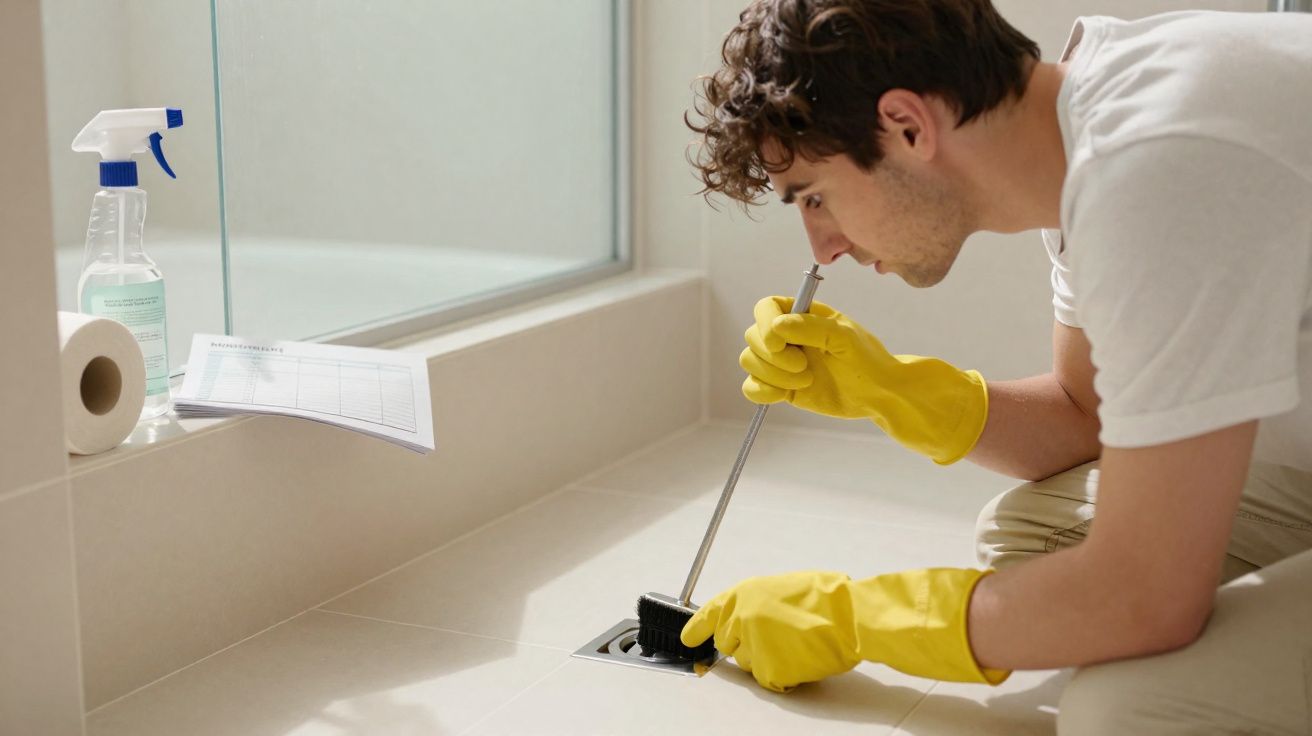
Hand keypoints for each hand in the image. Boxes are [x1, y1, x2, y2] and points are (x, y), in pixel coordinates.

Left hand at [681, 569, 1009, 692]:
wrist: (849, 616)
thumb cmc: (826, 598)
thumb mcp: (783, 586)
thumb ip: (757, 602)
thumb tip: (747, 615)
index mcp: (744, 593)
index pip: (708, 614)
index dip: (697, 628)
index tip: (688, 638)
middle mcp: (741, 618)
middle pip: (727, 644)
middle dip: (744, 644)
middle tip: (771, 638)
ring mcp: (753, 645)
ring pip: (747, 664)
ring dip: (766, 659)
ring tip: (794, 644)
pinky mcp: (767, 669)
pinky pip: (768, 679)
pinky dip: (783, 674)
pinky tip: (800, 658)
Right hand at [740, 296, 988, 463]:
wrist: (878, 394)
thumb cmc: (867, 359)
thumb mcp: (844, 337)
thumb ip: (811, 328)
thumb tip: (776, 326)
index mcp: (802, 315)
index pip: (766, 307)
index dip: (764, 323)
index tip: (778, 342)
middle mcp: (786, 336)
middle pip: (753, 337)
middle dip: (773, 356)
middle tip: (804, 366)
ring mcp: (781, 363)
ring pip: (750, 362)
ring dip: (773, 374)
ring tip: (806, 380)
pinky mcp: (780, 387)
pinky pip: (752, 387)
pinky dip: (762, 392)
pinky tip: (785, 394)